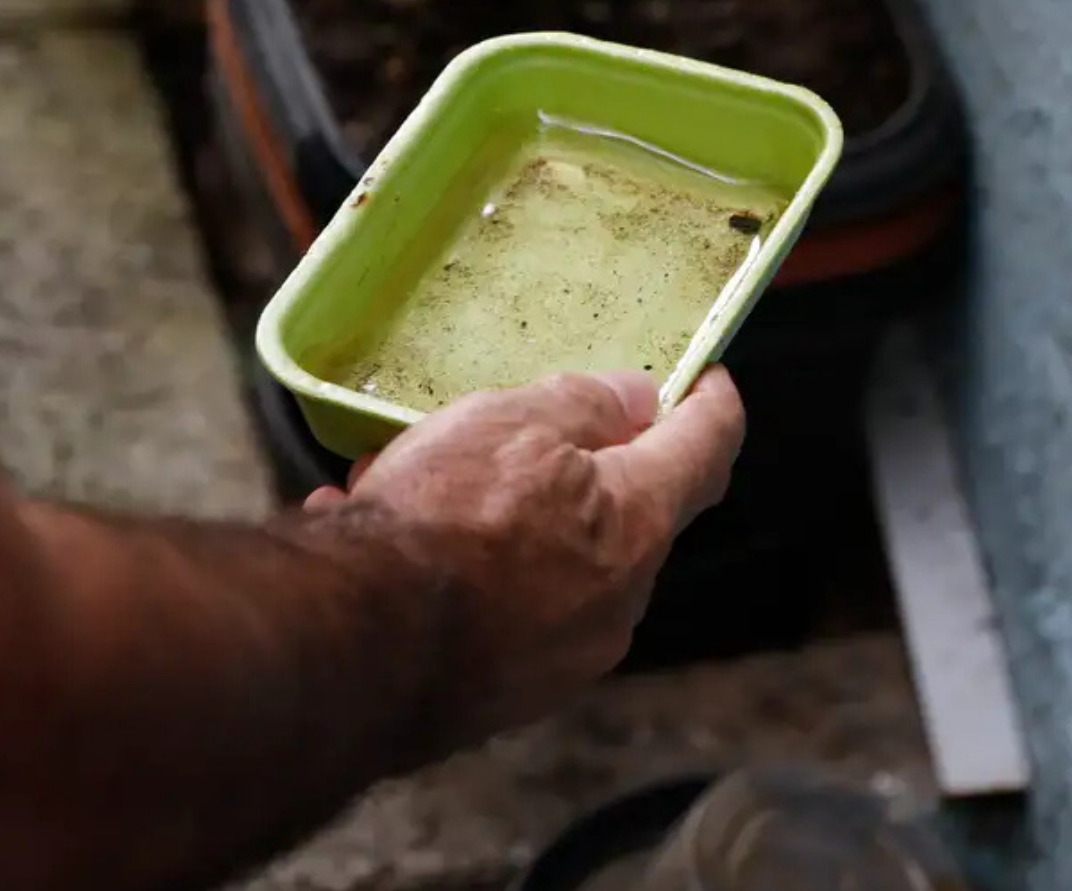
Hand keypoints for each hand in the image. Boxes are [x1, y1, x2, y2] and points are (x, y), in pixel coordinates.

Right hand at [304, 367, 744, 745]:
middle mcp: (621, 600)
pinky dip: (465, 573)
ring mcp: (567, 656)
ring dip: (506, 520)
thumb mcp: (512, 423)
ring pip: (553, 562)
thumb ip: (585, 404)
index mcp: (639, 522)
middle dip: (581, 468)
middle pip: (626, 513)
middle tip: (521, 429)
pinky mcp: (509, 693)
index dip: (712, 403)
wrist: (359, 649)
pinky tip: (389, 545)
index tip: (707, 378)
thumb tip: (637, 400)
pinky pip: (501, 609)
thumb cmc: (443, 520)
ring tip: (417, 485)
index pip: (708, 448)